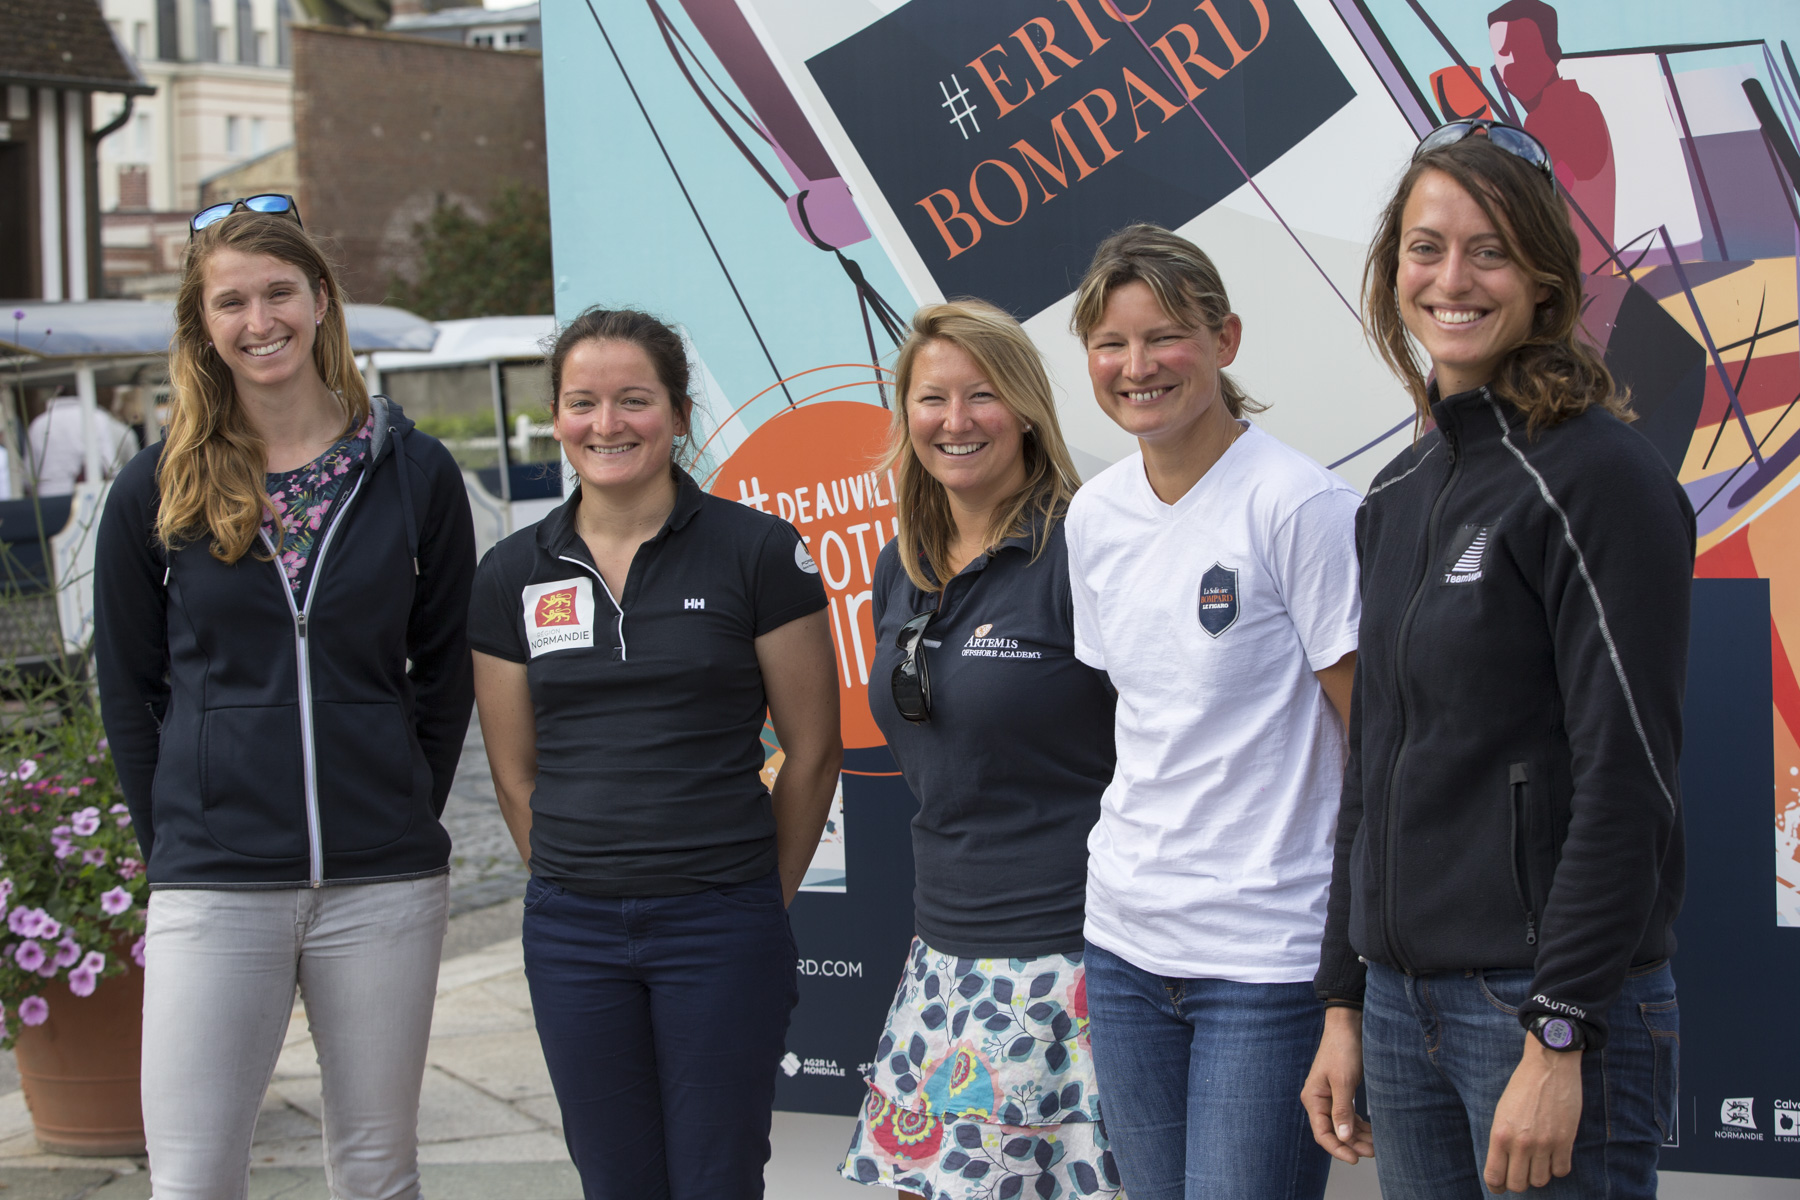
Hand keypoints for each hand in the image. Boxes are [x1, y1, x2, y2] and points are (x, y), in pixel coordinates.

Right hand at [1302, 1006, 1374, 1163]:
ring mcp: (1330, 1097)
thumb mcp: (1343, 1081)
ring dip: (1358, 1136)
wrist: (1349, 1025)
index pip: (1322, 1133)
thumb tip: (1343, 1137)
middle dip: (1352, 1144)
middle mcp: (1319, 1100)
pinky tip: (1371, 1131)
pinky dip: (1359, 1125)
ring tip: (1376, 1145)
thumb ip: (1342, 1110)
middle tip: (1373, 1152)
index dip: (1337, 1149)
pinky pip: (1349, 1115)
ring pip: (1343, 1125)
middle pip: (1333, 1132)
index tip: (1355, 1159)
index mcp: (1313, 1098)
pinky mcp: (1341, 1092)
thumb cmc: (1342, 1049)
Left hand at [1484, 1036, 1581, 1192]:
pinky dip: (1557, 1168)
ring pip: (1540, 1181)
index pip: (1494, 1176)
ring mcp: (1545, 1144)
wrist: (1548, 1066)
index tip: (1500, 1187)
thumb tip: (1504, 1166)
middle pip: (1518, 1185)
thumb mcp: (1501, 1112)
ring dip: (1538, 1175)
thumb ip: (1502, 1139)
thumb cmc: (1522, 1087)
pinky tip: (1554, 1155)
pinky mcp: (1565, 1141)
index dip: (1497, 1186)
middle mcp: (1521, 1143)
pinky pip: (1562, 1171)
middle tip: (1521, 1173)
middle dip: (1518, 1183)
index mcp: (1499, 1134)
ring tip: (1537, 1161)